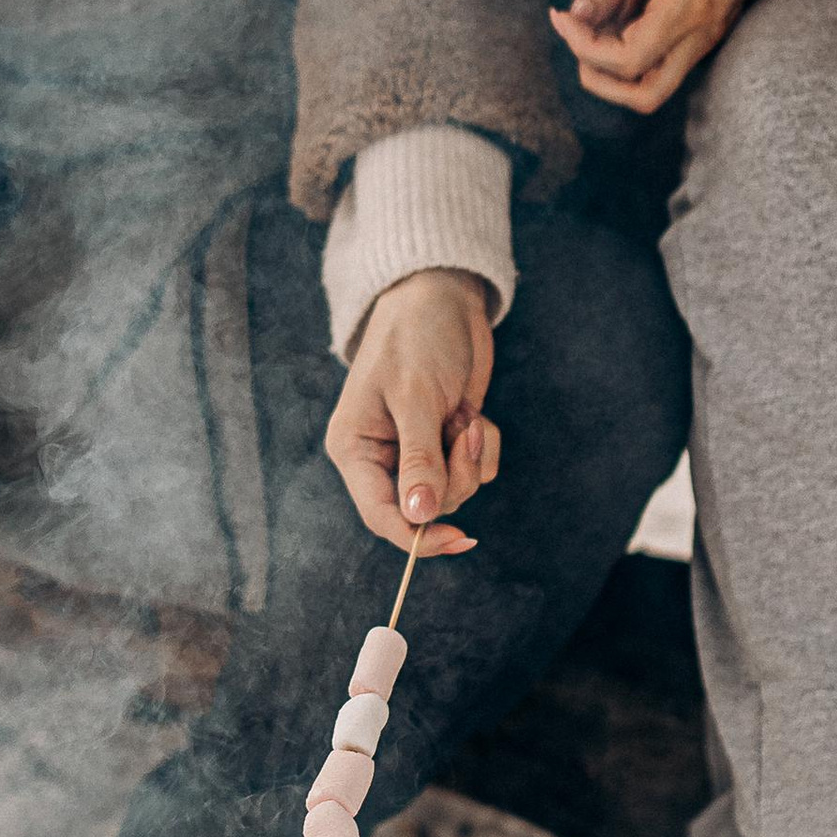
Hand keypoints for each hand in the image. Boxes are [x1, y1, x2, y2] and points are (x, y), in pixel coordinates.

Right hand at [325, 269, 499, 555]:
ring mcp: (415, 451)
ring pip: (454, 492)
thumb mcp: (416, 398)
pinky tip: (474, 413)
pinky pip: (474, 471)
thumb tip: (419, 516)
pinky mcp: (445, 442)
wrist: (443, 297)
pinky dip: (482, 447)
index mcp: (354, 448)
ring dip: (470, 458)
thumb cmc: (416, 338)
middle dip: (455, 476)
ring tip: (467, 415)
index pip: (381, 513)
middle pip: (424, 507)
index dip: (417, 534)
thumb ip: (419, 460)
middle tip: (464, 432)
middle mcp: (381, 456)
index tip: (460, 539)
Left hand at [549, 0, 752, 112]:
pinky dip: (632, 45)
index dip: (584, 47)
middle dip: (599, 77)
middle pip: (645, 96)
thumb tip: (577, 15)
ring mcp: (705, 42)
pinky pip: (662, 61)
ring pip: (653, 85)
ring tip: (607, 9)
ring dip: (614, 61)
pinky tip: (628, 2)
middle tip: (577, 35)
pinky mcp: (703, 37)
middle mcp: (700, 37)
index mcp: (686, 10)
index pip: (627, 62)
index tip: (563, 16)